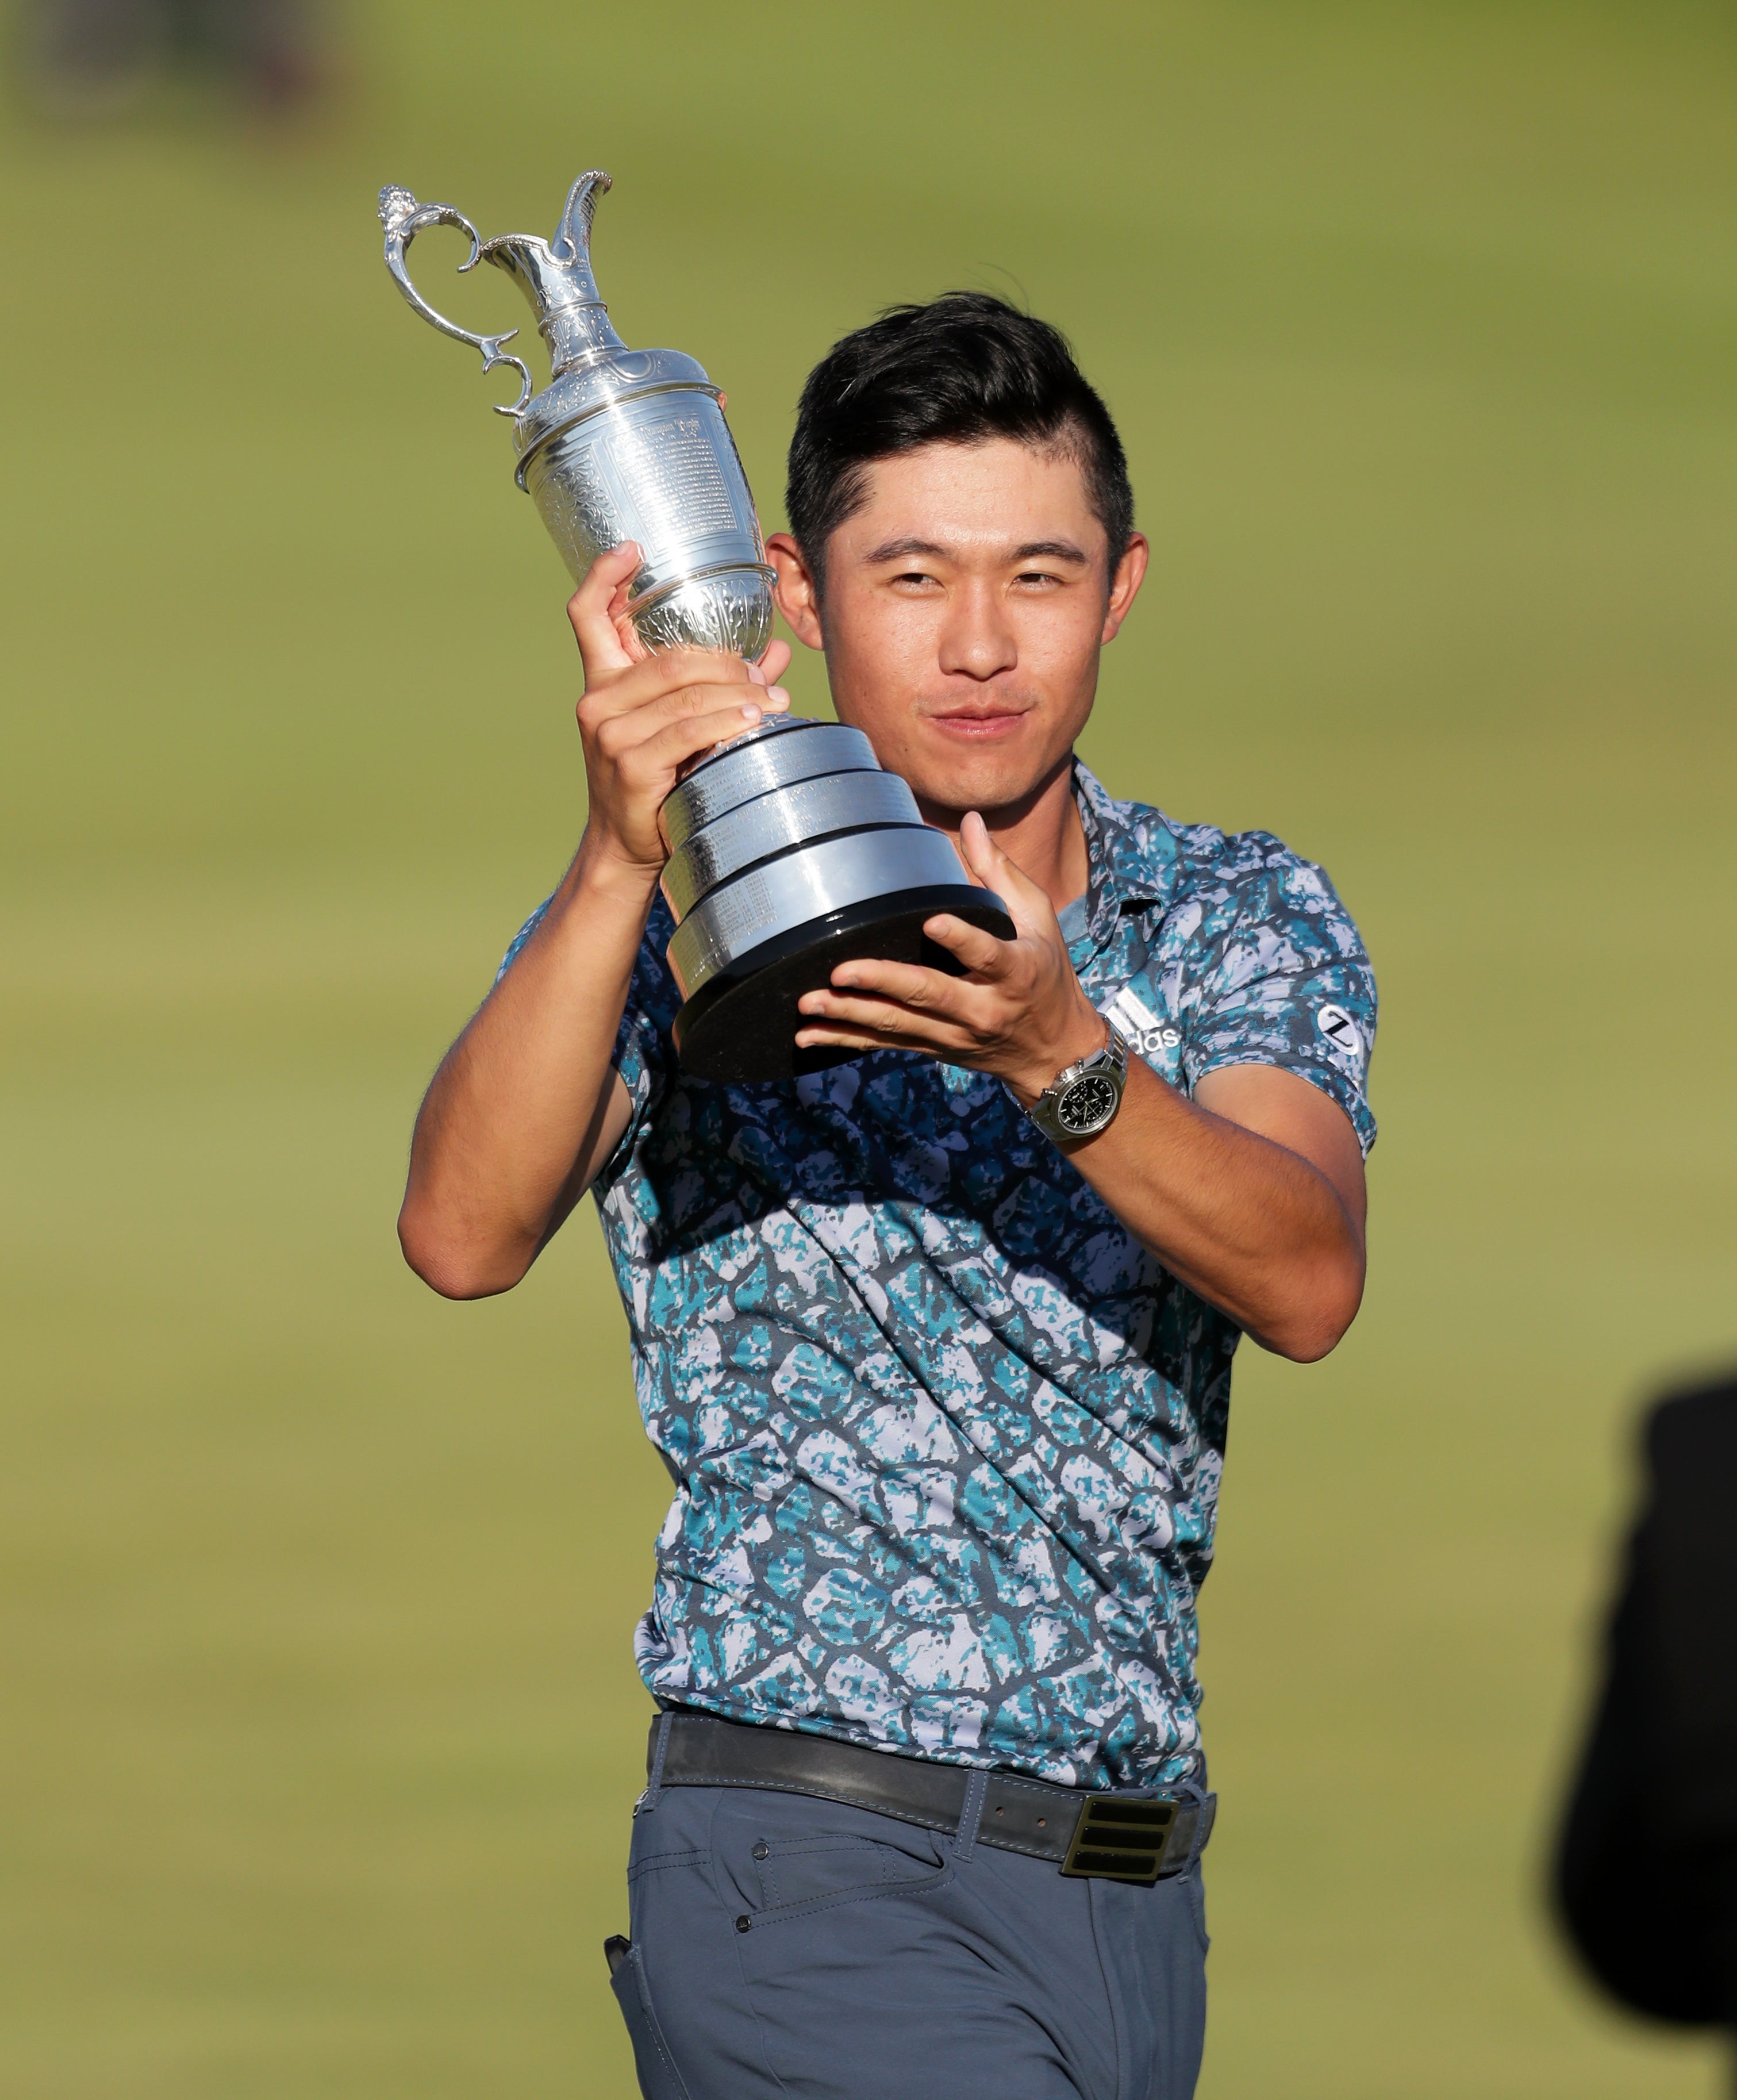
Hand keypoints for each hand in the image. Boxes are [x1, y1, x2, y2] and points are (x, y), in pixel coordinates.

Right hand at [567, 542, 792, 879]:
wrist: (627, 846)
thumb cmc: (655, 781)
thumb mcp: (675, 726)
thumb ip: (716, 686)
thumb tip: (775, 656)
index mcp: (601, 682)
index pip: (587, 617)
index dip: (603, 577)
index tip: (630, 550)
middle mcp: (598, 702)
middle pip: (670, 658)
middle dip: (726, 662)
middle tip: (766, 676)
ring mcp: (611, 733)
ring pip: (685, 693)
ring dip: (737, 692)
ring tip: (773, 699)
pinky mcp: (631, 765)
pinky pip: (688, 731)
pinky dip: (726, 721)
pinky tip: (753, 719)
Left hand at [794, 812, 1107, 1102]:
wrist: (1055, 1052)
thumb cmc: (1046, 974)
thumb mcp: (1038, 920)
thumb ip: (999, 872)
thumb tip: (970, 821)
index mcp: (1014, 971)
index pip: (987, 954)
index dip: (960, 940)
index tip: (932, 922)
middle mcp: (983, 1008)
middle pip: (930, 994)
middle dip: (882, 982)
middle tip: (841, 970)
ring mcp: (955, 1034)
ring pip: (898, 1025)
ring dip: (851, 1014)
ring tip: (809, 1002)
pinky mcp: (934, 1049)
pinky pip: (885, 1044)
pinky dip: (845, 1041)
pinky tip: (808, 1037)